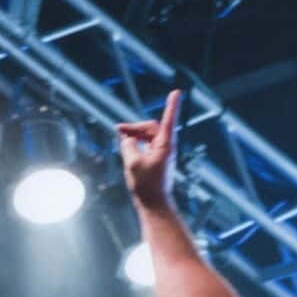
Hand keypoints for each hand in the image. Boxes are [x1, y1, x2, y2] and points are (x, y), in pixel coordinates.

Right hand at [116, 89, 182, 206]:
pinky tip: (127, 146)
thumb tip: (128, 138)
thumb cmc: (147, 186)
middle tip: (118, 130)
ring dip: (134, 135)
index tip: (177, 92)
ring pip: (148, 136)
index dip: (172, 105)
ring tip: (121, 138)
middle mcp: (166, 147)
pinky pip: (147, 145)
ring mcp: (162, 154)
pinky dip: (136, 143)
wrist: (154, 204)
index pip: (168, 120)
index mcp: (165, 145)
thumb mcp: (132, 162)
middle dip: (135, 127)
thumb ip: (128, 145)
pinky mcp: (158, 160)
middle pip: (151, 127)